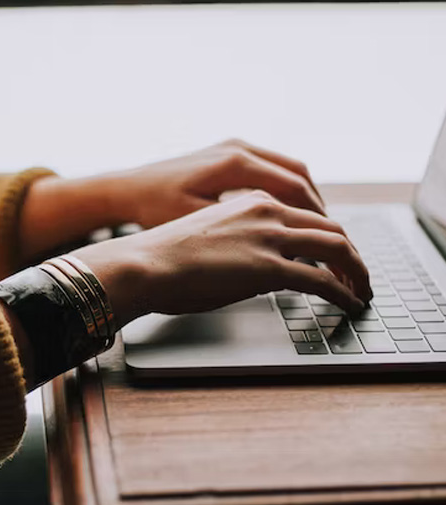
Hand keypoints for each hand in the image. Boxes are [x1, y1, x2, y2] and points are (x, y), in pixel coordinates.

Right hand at [73, 190, 371, 327]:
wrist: (144, 263)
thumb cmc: (164, 255)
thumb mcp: (210, 236)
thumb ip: (242, 242)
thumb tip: (259, 267)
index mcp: (252, 200)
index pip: (307, 214)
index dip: (329, 237)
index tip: (335, 256)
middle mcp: (267, 211)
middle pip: (331, 227)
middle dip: (352, 254)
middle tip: (358, 275)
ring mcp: (270, 237)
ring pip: (336, 247)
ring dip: (356, 271)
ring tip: (361, 291)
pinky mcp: (269, 267)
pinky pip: (322, 280)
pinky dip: (343, 292)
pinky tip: (348, 303)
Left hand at [111, 138, 324, 228]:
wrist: (127, 189)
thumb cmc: (154, 209)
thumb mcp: (198, 223)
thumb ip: (241, 230)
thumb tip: (281, 245)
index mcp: (235, 163)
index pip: (293, 187)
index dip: (315, 216)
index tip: (328, 240)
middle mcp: (238, 148)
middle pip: (297, 174)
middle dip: (317, 207)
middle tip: (330, 235)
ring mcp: (233, 147)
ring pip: (287, 169)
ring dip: (303, 196)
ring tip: (314, 226)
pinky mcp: (226, 152)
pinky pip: (270, 167)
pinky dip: (285, 189)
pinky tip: (286, 212)